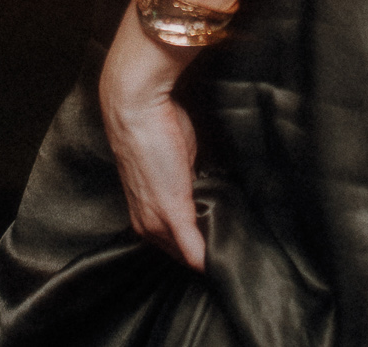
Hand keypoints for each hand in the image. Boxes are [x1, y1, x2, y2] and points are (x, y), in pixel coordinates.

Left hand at [95, 1, 205, 269]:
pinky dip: (207, 258)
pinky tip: (223, 261)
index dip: (192, 246)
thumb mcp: (177, 158)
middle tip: (228, 251)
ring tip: (232, 253)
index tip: (213, 246)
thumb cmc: (155, 125)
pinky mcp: (172, 212)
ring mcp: (156, 219)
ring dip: (205, 258)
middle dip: (200, 254)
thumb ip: (187, 180)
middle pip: (178, 254)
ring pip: (185, 256)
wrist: (135, 107)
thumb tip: (204, 186)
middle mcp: (146, 221)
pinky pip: (192, 249)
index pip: (170, 243)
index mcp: (144, 210)